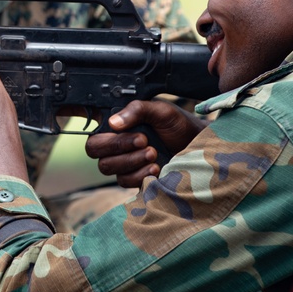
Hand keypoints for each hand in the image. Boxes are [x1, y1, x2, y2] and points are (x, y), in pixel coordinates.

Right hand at [85, 100, 206, 186]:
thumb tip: (113, 123)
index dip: (102, 134)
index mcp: (117, 124)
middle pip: (94, 149)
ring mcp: (123, 162)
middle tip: (144, 141)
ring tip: (153, 154)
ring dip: (131, 161)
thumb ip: (137, 110)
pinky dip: (139, 175)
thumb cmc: (179, 126)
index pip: (93, 130)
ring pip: (107, 167)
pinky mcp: (133, 179)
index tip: (128, 131)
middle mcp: (115, 143)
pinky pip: (123, 181)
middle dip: (118, 146)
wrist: (199, 149)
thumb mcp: (161, 111)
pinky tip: (156, 168)